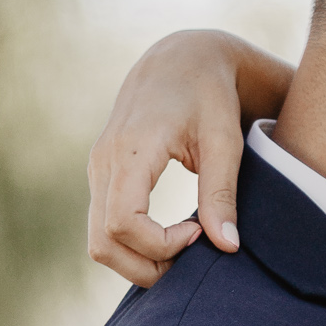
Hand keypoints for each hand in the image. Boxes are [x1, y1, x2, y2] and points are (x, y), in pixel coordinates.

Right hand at [88, 30, 292, 285]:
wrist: (182, 59)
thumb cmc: (209, 96)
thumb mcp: (224, 141)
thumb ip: (222, 194)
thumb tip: (227, 247)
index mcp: (131, 150)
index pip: (123, 224)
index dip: (161, 245)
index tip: (199, 231)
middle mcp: (103, 162)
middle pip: (103, 244)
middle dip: (147, 266)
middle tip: (193, 253)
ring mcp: (97, 170)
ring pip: (98, 242)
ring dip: (140, 259)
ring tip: (185, 243)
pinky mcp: (102, 176)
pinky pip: (105, 226)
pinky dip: (135, 244)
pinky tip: (173, 234)